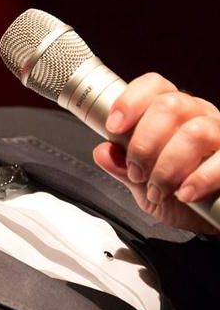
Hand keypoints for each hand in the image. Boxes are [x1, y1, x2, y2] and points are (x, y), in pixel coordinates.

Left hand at [92, 72, 219, 232]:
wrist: (205, 223)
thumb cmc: (177, 197)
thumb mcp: (142, 185)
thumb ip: (123, 167)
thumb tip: (104, 152)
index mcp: (173, 113)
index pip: (153, 86)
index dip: (130, 102)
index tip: (114, 128)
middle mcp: (198, 116)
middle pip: (170, 105)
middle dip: (144, 144)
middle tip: (138, 173)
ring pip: (194, 131)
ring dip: (167, 166)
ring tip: (159, 190)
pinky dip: (198, 179)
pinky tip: (185, 194)